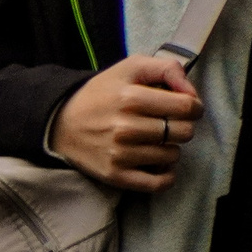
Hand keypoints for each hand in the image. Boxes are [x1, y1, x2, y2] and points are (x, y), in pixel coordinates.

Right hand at [49, 53, 202, 193]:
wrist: (60, 122)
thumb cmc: (101, 94)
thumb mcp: (128, 68)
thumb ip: (165, 68)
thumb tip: (191, 92)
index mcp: (130, 97)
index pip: (187, 106)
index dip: (192, 105)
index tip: (181, 106)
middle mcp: (125, 127)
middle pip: (185, 132)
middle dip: (180, 125)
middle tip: (164, 122)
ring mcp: (120, 154)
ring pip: (173, 156)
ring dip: (168, 147)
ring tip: (151, 139)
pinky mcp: (116, 175)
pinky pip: (161, 183)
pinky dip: (166, 174)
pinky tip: (156, 162)